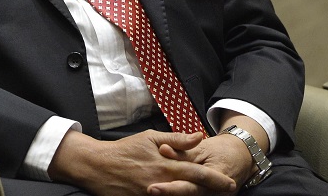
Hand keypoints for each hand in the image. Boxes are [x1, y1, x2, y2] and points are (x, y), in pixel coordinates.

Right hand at [49, 130, 235, 195]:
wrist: (97, 165)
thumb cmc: (124, 149)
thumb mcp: (149, 138)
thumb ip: (176, 139)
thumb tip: (199, 136)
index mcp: (166, 165)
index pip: (198, 173)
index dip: (216, 179)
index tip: (230, 182)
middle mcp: (163, 183)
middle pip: (194, 190)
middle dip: (213, 192)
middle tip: (229, 191)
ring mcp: (153, 195)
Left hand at [149, 134, 251, 194]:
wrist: (239, 158)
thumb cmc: (220, 151)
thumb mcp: (202, 148)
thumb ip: (182, 150)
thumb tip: (162, 149)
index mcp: (216, 179)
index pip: (190, 186)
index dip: (171, 188)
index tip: (152, 188)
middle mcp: (215, 193)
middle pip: (188, 195)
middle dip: (168, 194)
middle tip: (149, 190)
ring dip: (171, 195)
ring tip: (150, 192)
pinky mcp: (206, 195)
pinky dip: (177, 193)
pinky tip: (163, 192)